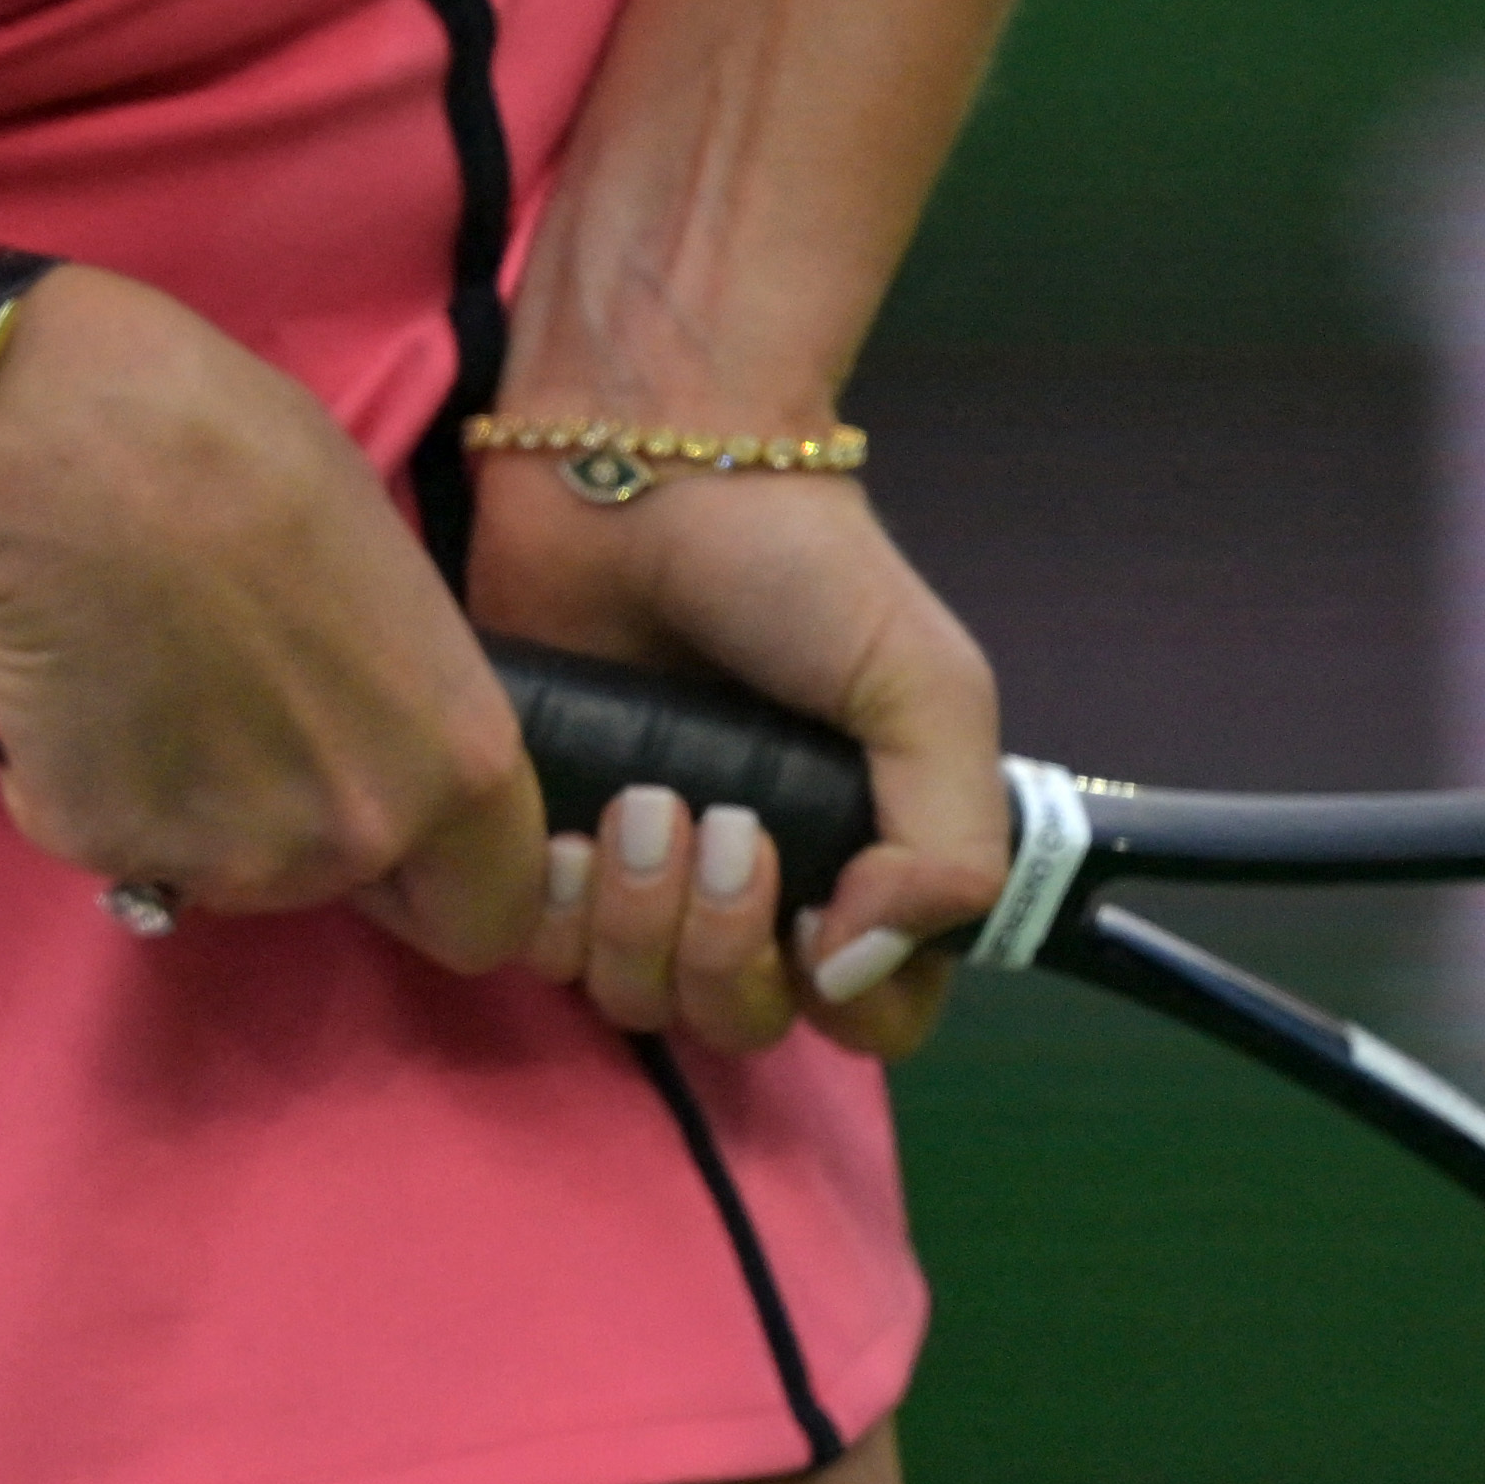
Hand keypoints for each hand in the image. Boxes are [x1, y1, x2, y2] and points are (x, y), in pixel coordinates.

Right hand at [0, 269, 547, 973]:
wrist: (75, 443)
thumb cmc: (248, 455)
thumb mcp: (387, 568)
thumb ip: (400, 691)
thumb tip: (368, 716)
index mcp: (451, 765)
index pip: (488, 912)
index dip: (446, 876)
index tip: (405, 838)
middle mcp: (350, 838)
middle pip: (340, 879)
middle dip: (302, 819)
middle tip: (245, 701)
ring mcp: (220, 857)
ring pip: (223, 863)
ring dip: (195, 800)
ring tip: (153, 668)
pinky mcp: (99, 844)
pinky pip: (111, 831)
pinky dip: (95, 779)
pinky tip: (81, 679)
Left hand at [471, 452, 1005, 1063]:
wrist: (640, 460)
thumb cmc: (799, 565)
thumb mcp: (927, 688)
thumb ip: (948, 846)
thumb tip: (858, 970)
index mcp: (860, 859)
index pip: (872, 1015)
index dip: (848, 1001)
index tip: (820, 915)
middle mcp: (749, 883)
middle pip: (743, 1023)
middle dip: (726, 954)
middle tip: (721, 825)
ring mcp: (638, 867)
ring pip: (638, 999)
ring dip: (640, 924)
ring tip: (641, 805)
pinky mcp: (536, 836)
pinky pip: (539, 952)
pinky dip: (553, 910)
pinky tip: (566, 828)